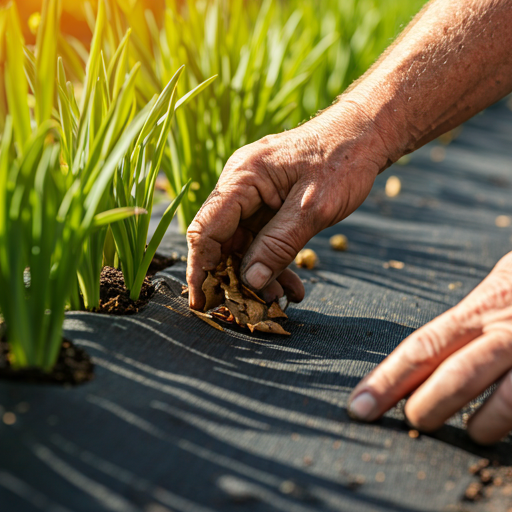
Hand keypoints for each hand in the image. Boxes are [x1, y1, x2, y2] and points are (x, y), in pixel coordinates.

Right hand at [186, 101, 387, 309]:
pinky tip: (290, 284)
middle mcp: (241, 185)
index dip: (200, 267)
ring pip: (244, 243)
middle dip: (234, 276)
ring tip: (279, 299)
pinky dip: (274, 261)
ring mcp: (255, 195)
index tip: (202, 301)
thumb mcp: (312, 208)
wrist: (364, 137)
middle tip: (248, 307)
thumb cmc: (341, 162)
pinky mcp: (269, 203)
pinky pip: (262, 238)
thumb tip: (249, 280)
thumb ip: (278, 245)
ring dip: (258, 273)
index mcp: (242, 178)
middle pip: (222, 239)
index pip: (206, 228)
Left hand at [348, 252, 511, 443]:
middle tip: (411, 423)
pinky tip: (501, 426)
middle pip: (457, 374)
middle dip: (427, 407)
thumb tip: (424, 360)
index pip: (423, 346)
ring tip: (471, 432)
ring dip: (481, 426)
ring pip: (507, 402)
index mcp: (481, 309)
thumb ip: (465, 323)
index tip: (359, 406)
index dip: (388, 380)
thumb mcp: (499, 288)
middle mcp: (507, 328)